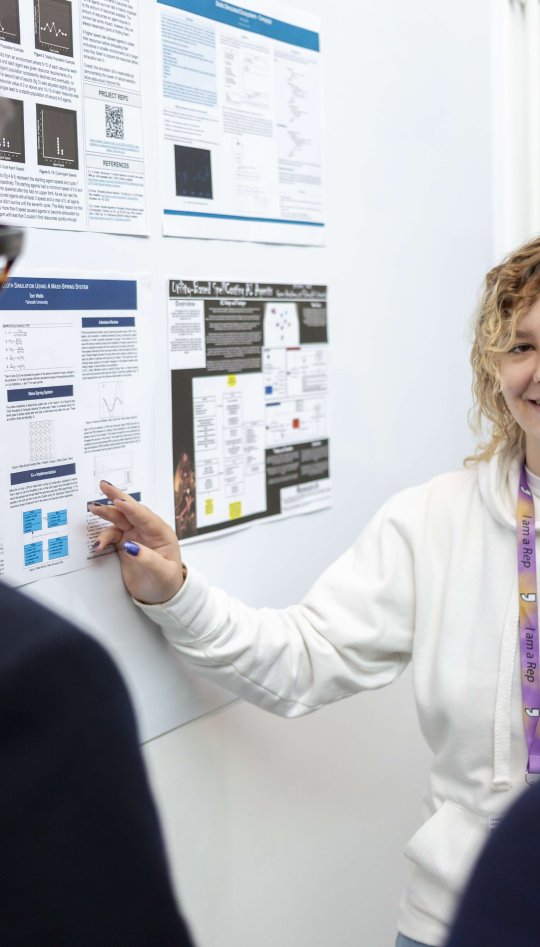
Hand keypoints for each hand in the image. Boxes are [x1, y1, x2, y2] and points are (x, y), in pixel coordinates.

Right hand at [89, 481, 184, 604]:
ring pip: (119, 520)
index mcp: (161, 533)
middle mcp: (147, 530)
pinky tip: (97, 544)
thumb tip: (130, 546)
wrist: (162, 596)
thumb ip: (147, 559)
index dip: (132, 508)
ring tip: (92, 508)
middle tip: (104, 485)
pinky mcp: (125, 544)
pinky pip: (112, 535)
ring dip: (106, 513)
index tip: (118, 501)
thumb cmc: (167, 582)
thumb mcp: (162, 573)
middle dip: (116, 497)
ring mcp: (135, 536)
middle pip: (130, 511)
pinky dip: (103, 537)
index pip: (145, 516)